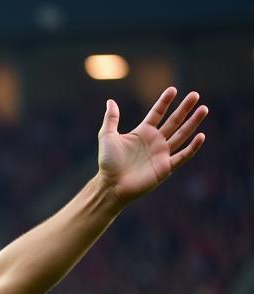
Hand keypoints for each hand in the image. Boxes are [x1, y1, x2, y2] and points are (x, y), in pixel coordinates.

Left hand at [97, 86, 206, 206]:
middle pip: (174, 121)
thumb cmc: (107, 163)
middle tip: (195, 95)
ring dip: (193, 122)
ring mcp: (161, 154)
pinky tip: (201, 136)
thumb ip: (111, 119)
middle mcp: (154, 142)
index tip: (173, 90)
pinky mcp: (165, 168)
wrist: (111, 186)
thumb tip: (110, 101)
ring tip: (204, 109)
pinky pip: (182, 156)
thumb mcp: (107, 137)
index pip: (157, 113)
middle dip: (185, 108)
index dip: (165, 102)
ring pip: (181, 135)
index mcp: (143, 133)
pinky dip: (192, 147)